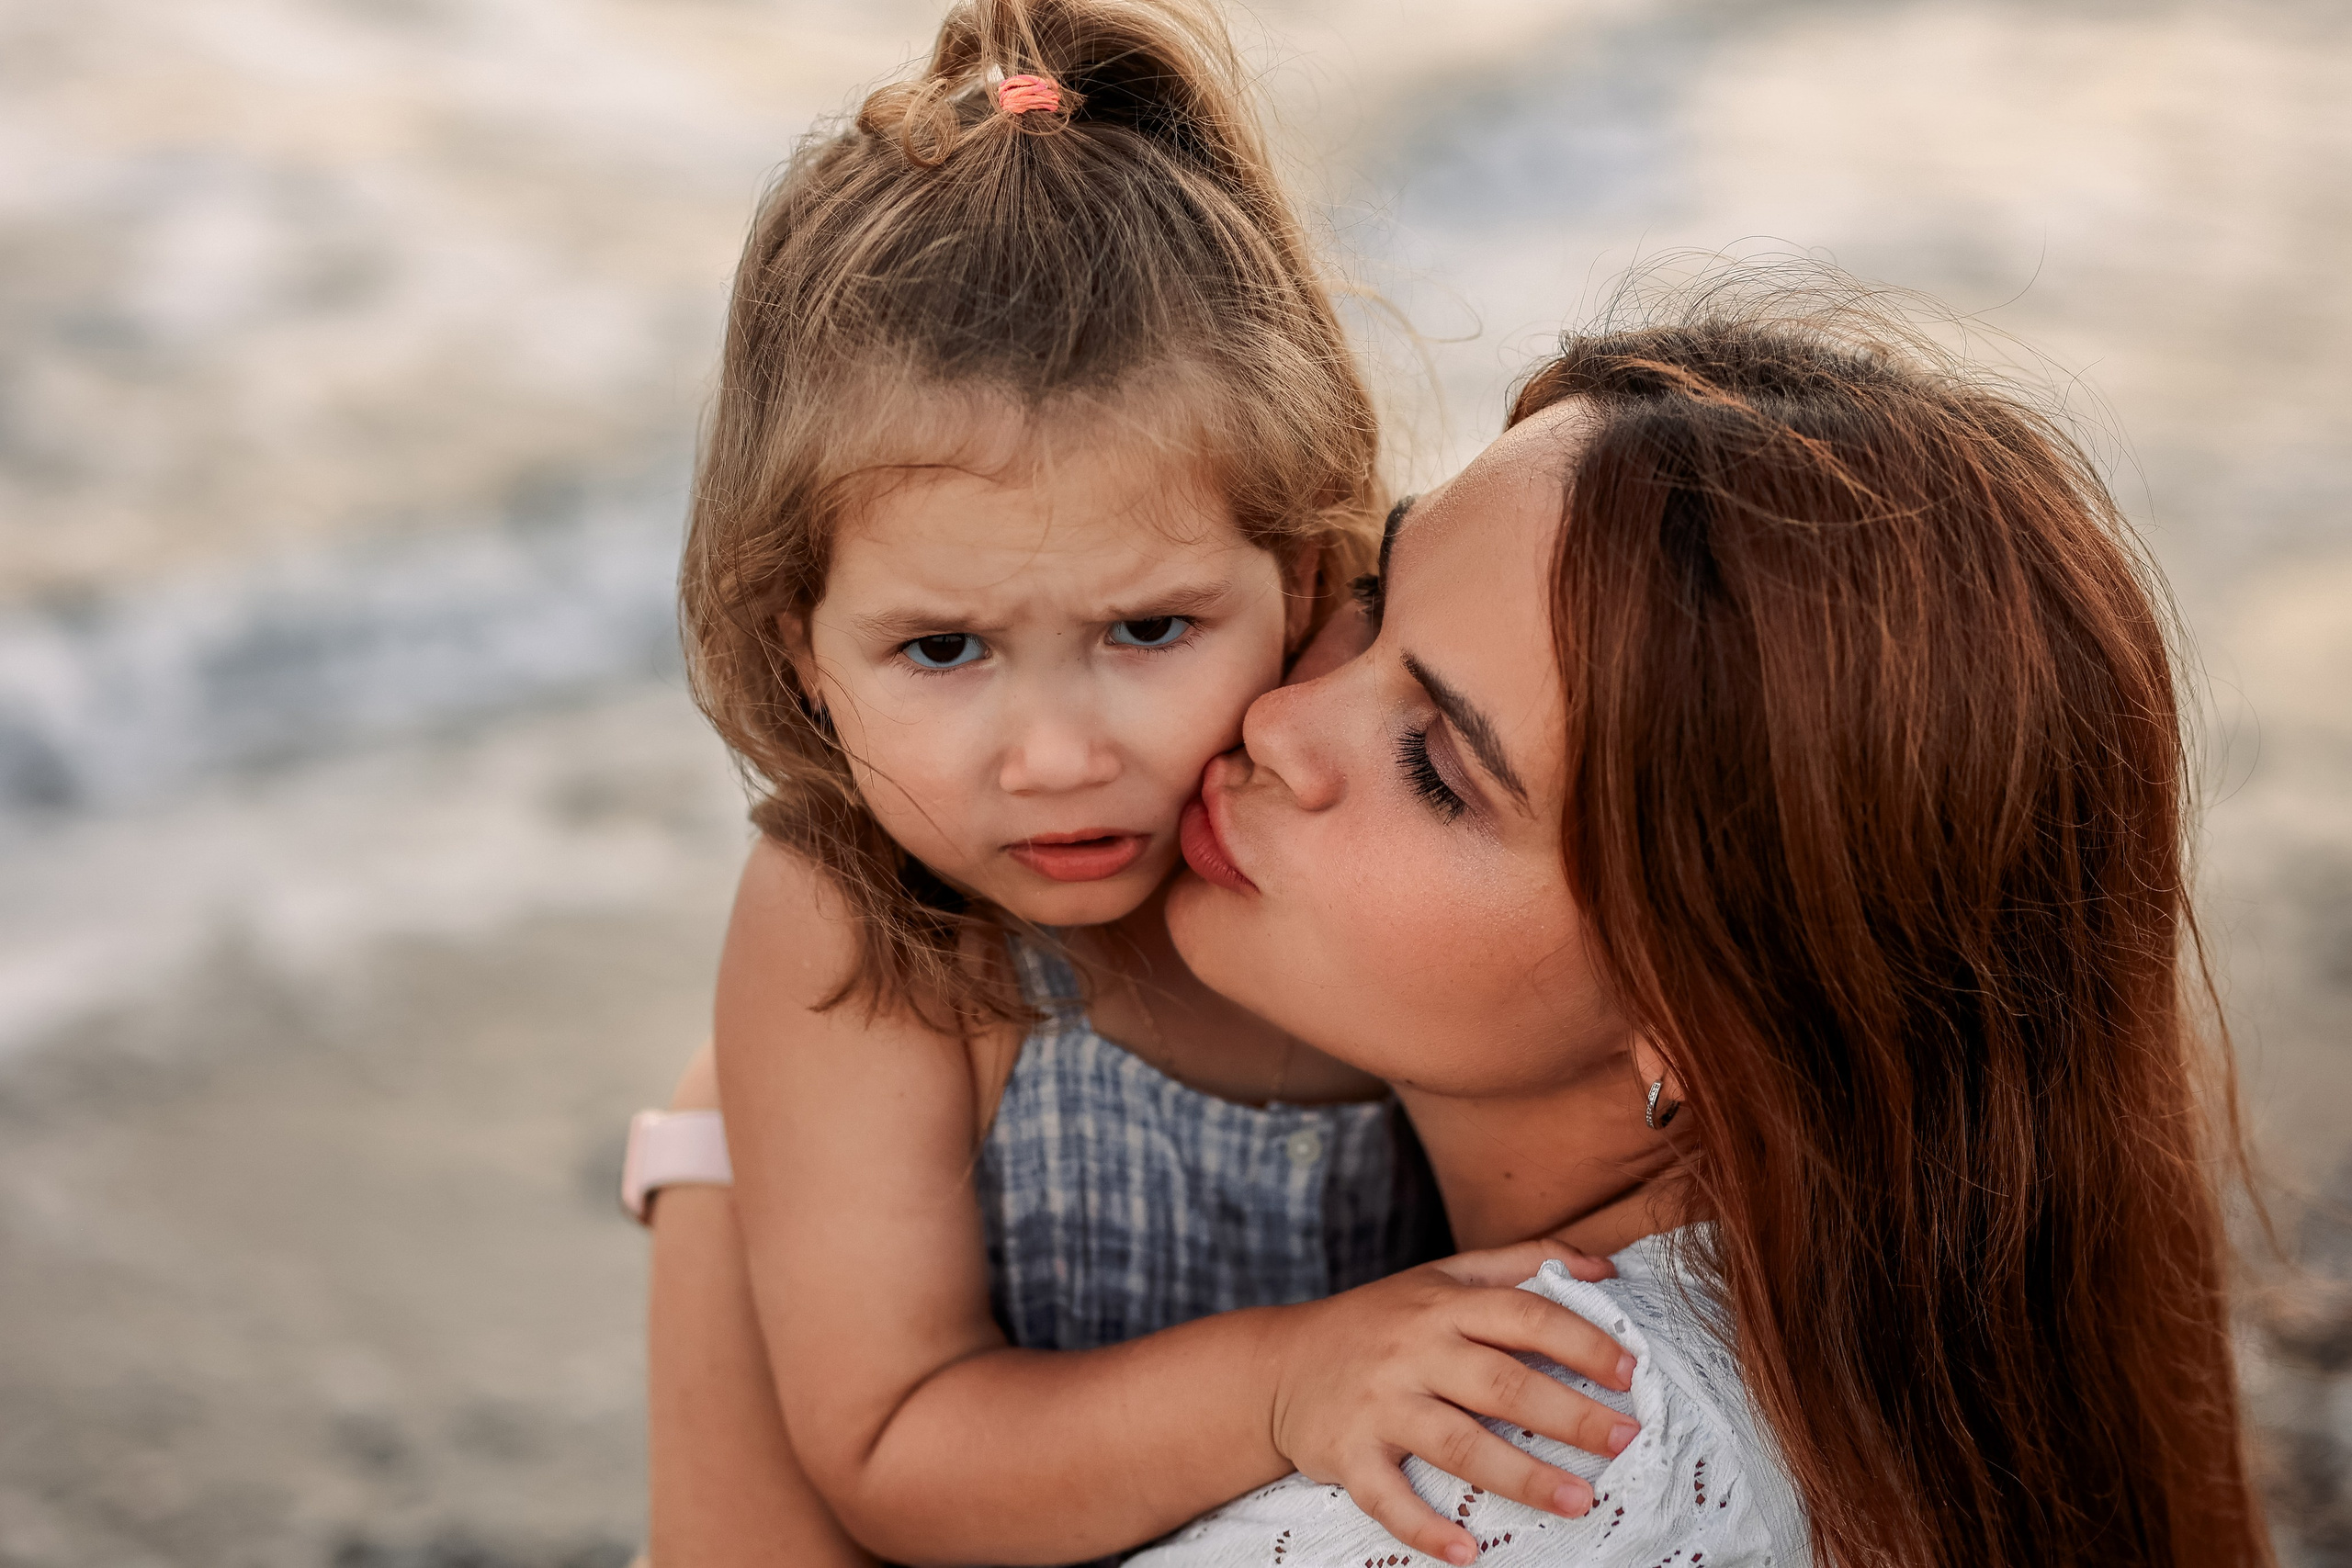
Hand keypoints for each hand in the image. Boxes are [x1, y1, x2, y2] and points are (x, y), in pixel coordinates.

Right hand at [1266, 1240, 1636, 1564]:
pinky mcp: (1347, 1454)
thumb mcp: (1442, 1276)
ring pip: (1457, 1443)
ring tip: (1579, 1502)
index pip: (1523, 1315)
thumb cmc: (1381, 1320)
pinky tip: (1466, 1553)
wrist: (1281, 1364)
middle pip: (1500, 1382)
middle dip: (1568, 1414)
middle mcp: (1413, 1351)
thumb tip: (1603, 1266)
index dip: (1581, 1341)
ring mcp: (1379, 1404)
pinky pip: (1388, 1497)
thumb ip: (1521, 1262)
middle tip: (1625, 1441)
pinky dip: (1423, 1527)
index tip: (1630, 1372)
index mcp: (1442, 1305)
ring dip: (1521, 1476)